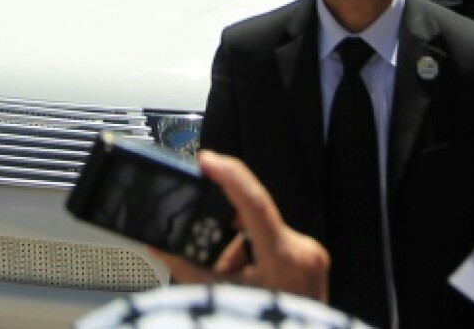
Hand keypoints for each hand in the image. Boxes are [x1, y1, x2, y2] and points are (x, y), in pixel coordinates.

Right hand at [152, 151, 328, 301]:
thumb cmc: (265, 328)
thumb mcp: (223, 302)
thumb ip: (190, 272)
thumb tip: (159, 245)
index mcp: (285, 259)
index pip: (255, 203)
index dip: (229, 176)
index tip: (207, 160)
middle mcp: (306, 251)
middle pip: (253, 223)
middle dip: (228, 238)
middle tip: (221, 269)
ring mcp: (314, 257)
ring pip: (263, 236)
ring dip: (243, 255)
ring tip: (242, 291)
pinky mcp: (314, 262)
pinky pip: (277, 247)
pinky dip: (258, 263)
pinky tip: (256, 288)